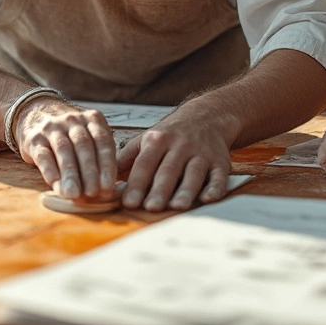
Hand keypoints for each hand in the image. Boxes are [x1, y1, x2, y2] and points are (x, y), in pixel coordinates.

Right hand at [14, 98, 116, 199]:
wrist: (36, 117)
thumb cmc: (71, 138)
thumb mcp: (90, 139)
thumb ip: (99, 160)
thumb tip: (107, 192)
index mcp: (92, 119)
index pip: (103, 141)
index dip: (106, 164)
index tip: (107, 186)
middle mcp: (72, 120)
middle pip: (83, 145)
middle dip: (89, 171)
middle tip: (92, 193)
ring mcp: (52, 128)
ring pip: (63, 149)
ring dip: (70, 174)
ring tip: (73, 194)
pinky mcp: (34, 139)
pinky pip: (43, 155)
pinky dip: (50, 171)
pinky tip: (56, 186)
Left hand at [117, 114, 232, 211]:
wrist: (207, 116)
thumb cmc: (170, 134)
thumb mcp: (146, 139)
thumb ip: (126, 158)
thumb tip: (105, 180)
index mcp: (157, 140)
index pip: (144, 164)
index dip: (136, 183)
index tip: (128, 203)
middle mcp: (180, 145)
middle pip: (169, 170)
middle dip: (160, 189)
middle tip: (151, 208)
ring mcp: (201, 153)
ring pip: (194, 173)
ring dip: (186, 190)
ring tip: (177, 207)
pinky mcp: (220, 161)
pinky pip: (219, 176)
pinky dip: (215, 188)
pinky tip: (209, 199)